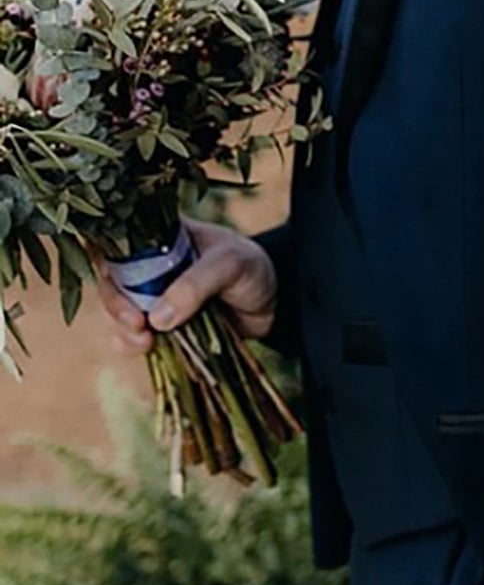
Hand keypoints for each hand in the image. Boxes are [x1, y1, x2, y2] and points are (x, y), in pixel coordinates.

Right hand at [95, 218, 277, 352]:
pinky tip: (144, 349)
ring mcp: (153, 294)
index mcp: (162, 234)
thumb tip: (156, 318)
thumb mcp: (231, 264)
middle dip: (117, 307)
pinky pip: (132, 335)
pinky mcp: (160, 323)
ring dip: (123, 329)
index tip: (124, 293)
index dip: (109, 265)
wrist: (274, 303)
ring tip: (145, 342)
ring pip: (119, 310)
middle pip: (112, 281)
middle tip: (137, 326)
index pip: (119, 241)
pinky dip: (130, 344)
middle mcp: (150, 263)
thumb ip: (197, 284)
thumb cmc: (251, 269)